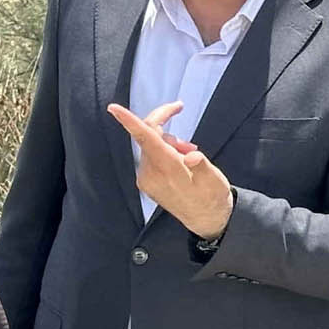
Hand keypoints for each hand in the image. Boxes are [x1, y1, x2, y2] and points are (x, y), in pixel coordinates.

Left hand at [108, 102, 231, 238]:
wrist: (205, 220)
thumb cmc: (212, 196)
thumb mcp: (215, 181)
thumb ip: (202, 166)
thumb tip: (192, 156)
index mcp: (168, 170)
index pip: (146, 140)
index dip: (130, 122)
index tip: (114, 108)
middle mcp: (151, 174)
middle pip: (148, 136)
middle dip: (164, 123)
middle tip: (181, 114)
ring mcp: (146, 179)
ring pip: (150, 144)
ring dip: (168, 140)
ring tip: (189, 151)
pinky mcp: (146, 182)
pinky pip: (150, 155)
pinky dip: (164, 150)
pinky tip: (180, 160)